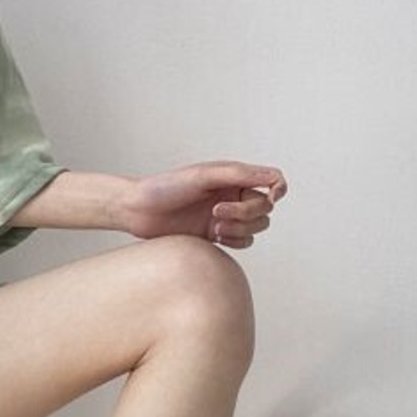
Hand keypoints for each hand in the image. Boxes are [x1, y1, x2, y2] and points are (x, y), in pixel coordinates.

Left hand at [124, 160, 287, 247]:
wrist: (139, 211)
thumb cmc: (166, 188)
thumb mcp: (204, 176)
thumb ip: (240, 175)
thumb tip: (274, 178)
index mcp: (233, 176)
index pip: (272, 180)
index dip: (278, 190)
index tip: (271, 197)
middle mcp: (232, 194)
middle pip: (264, 209)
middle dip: (245, 214)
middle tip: (215, 214)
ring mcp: (225, 215)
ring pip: (256, 227)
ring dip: (239, 229)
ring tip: (213, 227)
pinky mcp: (216, 234)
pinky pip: (242, 241)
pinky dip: (235, 241)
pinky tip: (214, 237)